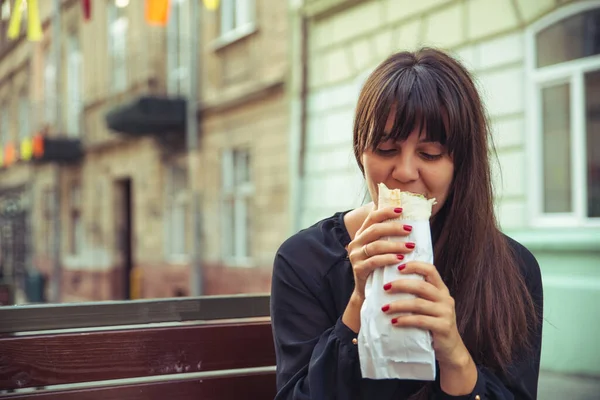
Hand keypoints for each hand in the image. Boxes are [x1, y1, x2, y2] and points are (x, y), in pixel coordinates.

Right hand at [342, 206, 413, 332]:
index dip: (386, 212)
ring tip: (410, 247)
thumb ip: (390, 237)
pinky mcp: (358, 269)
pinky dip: (388, 259)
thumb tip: (410, 222)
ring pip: (376, 246)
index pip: (372, 217)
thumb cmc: (380, 268)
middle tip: (409, 229)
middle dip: (393, 228)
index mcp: (362, 234)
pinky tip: (399, 259)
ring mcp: (355, 256)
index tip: (401, 210)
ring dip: (394, 245)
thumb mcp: (382, 250)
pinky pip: (374, 261)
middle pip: (375, 230)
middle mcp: (356, 243)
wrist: (368, 292)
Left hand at [381, 261, 470, 368]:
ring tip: (384, 308)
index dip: (415, 266)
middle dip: (401, 285)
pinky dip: (405, 320)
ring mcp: (446, 313)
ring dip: (399, 305)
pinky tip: (394, 322)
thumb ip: (418, 294)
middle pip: (422, 286)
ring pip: (419, 304)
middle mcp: (445, 298)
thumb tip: (390, 282)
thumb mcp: (429, 305)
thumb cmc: (433, 324)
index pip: (430, 270)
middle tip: (385, 288)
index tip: (398, 267)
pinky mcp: (443, 327)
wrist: (449, 349)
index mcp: (441, 289)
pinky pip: (421, 321)